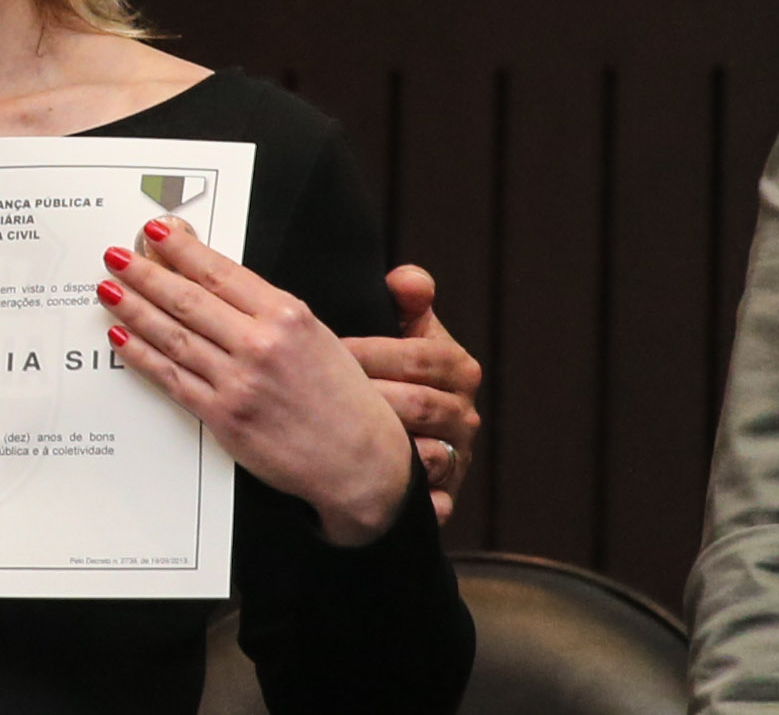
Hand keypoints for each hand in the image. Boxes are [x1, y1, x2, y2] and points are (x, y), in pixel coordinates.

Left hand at [101, 218, 414, 546]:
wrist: (361, 462)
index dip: (181, 249)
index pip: (220, 272)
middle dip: (145, 273)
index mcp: (287, 316)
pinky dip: (142, 357)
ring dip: (134, 310)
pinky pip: (173, 379)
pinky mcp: (224, 417)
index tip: (155, 231)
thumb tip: (216, 275)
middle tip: (116, 256)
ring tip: (109, 289)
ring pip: (173, 336)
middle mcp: (261, 345)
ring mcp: (239, 382)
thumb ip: (265, 306)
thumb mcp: (314, 335)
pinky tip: (122, 339)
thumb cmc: (342, 398)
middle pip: (188, 299)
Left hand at [343, 264, 481, 522]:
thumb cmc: (394, 373)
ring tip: (331, 431)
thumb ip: (406, 298)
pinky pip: (429, 499)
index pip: (423, 355)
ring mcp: (456, 457)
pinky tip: (364, 482)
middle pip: (420, 403)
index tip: (333, 348)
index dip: (376, 352)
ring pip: (422, 451)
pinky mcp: (442, 497)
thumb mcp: (403, 330)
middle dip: (367, 396)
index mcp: (456, 367)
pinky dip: (400, 491)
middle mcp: (463, 413)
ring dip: (378, 442)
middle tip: (315, 390)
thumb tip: (407, 280)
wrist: (399, 440)